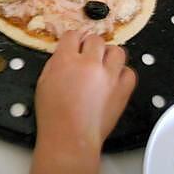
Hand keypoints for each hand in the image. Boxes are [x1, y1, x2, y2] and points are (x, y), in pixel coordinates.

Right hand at [30, 31, 136, 173]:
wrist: (71, 138)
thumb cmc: (53, 114)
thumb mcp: (44, 82)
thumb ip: (56, 63)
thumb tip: (66, 53)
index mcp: (66, 60)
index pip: (72, 35)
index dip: (73, 40)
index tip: (74, 45)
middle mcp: (90, 63)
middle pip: (96, 39)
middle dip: (90, 46)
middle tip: (87, 57)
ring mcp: (109, 76)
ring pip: (117, 51)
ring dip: (109, 55)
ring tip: (104, 65)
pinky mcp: (123, 89)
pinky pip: (129, 72)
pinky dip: (122, 73)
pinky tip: (114, 80)